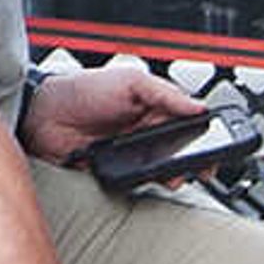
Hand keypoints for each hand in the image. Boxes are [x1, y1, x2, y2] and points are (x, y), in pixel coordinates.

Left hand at [21, 61, 203, 166]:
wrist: (45, 116)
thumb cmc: (82, 90)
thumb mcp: (130, 81)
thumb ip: (165, 93)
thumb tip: (198, 106)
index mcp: (153, 106)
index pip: (187, 121)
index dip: (204, 134)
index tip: (217, 145)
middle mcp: (145, 129)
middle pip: (179, 149)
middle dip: (193, 160)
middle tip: (201, 167)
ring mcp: (132, 152)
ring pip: (162, 168)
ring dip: (172, 174)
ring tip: (176, 176)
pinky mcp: (117, 170)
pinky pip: (138, 181)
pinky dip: (147, 182)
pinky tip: (151, 181)